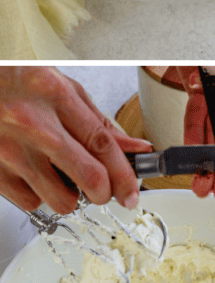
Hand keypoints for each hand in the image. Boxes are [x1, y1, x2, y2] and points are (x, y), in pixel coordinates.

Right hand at [0, 67, 152, 213]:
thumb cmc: (15, 81)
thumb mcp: (61, 88)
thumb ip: (98, 120)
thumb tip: (134, 148)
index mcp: (56, 96)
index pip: (102, 143)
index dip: (125, 173)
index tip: (132, 191)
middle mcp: (33, 124)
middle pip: (88, 176)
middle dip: (105, 193)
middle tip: (104, 191)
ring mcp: (10, 149)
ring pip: (60, 199)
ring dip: (70, 196)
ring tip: (63, 176)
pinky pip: (30, 201)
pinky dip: (39, 195)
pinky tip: (35, 175)